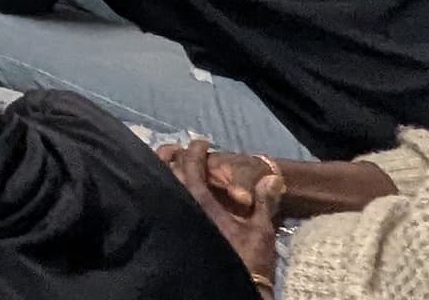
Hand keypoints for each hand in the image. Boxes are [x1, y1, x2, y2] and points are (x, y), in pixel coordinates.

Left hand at [158, 140, 283, 288]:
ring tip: (170, 164)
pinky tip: (167, 189)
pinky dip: (159, 192)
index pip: (191, 167)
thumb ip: (264, 201)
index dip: (195, 151)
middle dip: (169, 156)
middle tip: (177, 149)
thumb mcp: (260, 230)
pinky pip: (158, 205)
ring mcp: (172, 222)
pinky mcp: (170, 235)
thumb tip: (271, 178)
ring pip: (158, 188)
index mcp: (200, 204)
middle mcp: (181, 208)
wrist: (234, 287)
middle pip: (165, 172)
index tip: (201, 143)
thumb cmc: (248, 260)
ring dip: (162, 172)